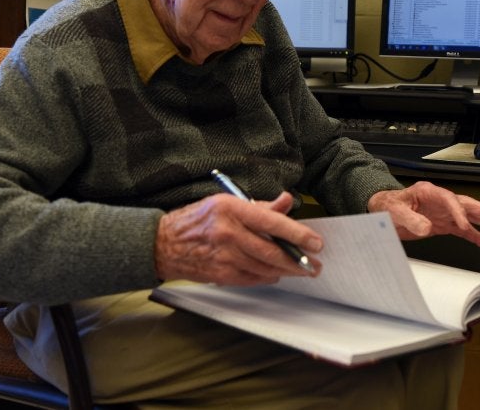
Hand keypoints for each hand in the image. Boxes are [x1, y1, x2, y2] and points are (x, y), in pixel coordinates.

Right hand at [155, 191, 322, 284]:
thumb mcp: (227, 202)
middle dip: (298, 260)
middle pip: (272, 251)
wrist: (164, 243)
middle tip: (314, 264)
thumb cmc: (197, 220)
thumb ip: (260, 205)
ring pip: (265, 267)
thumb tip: (287, 201)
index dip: (298, 234)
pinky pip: (252, 279)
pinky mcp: (220, 274)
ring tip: (301, 270)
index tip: (316, 242)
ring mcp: (224, 256)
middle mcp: (228, 233)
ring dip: (286, 271)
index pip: (272, 222)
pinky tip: (275, 273)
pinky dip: (267, 277)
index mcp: (232, 209)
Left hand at [367, 181, 479, 248]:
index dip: (458, 212)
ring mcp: (442, 213)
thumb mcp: (394, 212)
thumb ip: (410, 220)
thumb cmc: (387, 206)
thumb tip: (426, 228)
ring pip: (467, 215)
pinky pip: (461, 230)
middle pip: (463, 204)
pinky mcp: (442, 224)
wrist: (383, 210)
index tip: (464, 225)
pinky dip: (474, 235)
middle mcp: (438, 201)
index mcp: (428, 192)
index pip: (448, 199)